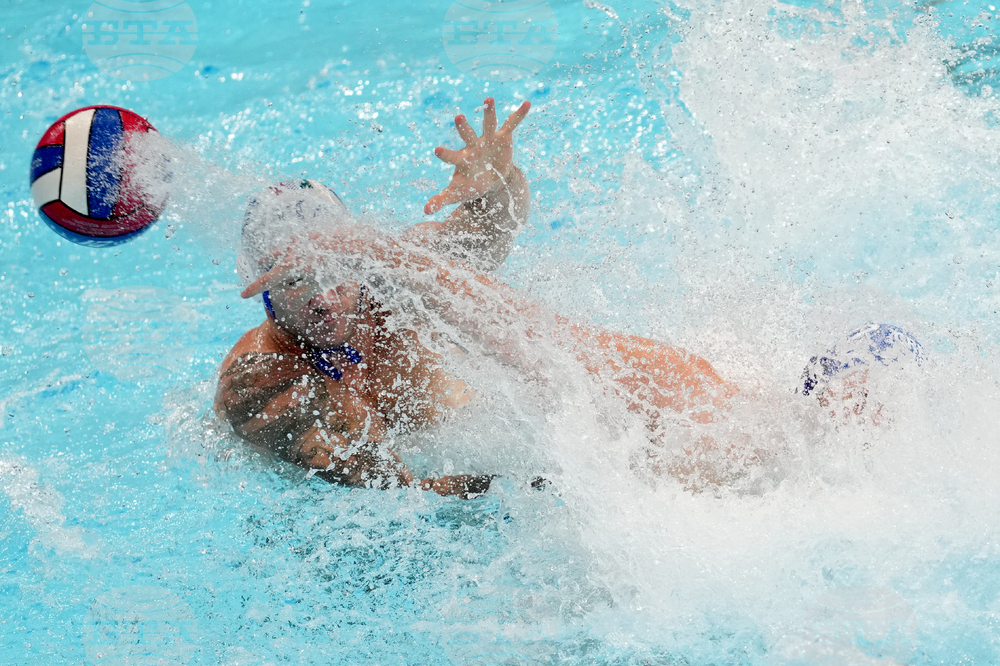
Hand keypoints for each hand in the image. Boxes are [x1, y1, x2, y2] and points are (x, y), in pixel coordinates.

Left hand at [424, 98, 530, 214]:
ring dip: (489, 112)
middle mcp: (473, 146)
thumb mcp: (456, 193)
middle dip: (464, 128)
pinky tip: (527, 103)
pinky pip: (512, 124)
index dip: (445, 154)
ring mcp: (488, 139)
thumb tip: (425, 210)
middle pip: (467, 135)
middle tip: (458, 117)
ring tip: (488, 99)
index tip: (437, 151)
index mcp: (462, 159)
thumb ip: (440, 199)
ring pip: (488, 124)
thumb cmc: (470, 184)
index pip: (452, 156)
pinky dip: (519, 114)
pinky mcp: (503, 137)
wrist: (491, 179)